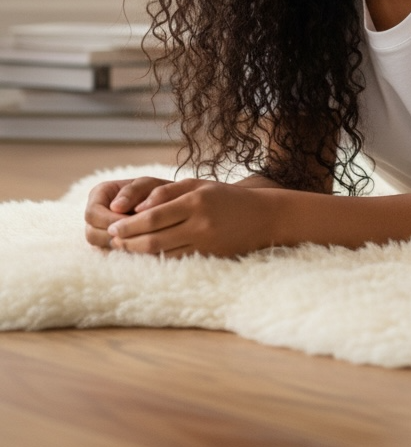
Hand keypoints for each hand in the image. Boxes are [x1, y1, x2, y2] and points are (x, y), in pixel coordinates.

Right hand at [84, 177, 173, 249]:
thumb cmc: (157, 190)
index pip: (92, 214)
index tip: (134, 223)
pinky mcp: (108, 246)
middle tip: (139, 236)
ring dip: (119, 247)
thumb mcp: (148, 185)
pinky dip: (123, 255)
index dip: (111, 221)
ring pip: (99, 248)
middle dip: (115, 236)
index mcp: (99, 194)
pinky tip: (141, 251)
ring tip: (141, 243)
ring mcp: (98, 232)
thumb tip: (115, 207)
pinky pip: (109, 256)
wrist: (169, 203)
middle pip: (91, 234)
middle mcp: (95, 215)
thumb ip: (134, 191)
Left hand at [92, 179, 278, 258]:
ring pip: (162, 255)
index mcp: (196, 202)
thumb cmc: (227, 197)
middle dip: (127, 242)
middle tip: (111, 240)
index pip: (152, 217)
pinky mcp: (209, 257)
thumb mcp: (199, 185)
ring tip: (123, 249)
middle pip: (153, 240)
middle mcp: (200, 224)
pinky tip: (146, 256)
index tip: (111, 226)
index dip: (127, 225)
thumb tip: (136, 208)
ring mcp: (205, 243)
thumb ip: (167, 193)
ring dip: (138, 254)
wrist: (264, 217)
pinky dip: (156, 261)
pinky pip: (176, 261)